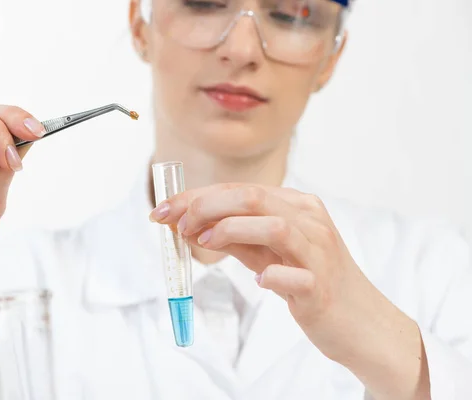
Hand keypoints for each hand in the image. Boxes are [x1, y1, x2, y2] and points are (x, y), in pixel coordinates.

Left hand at [149, 183, 428, 399]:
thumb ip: (235, 237)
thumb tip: (189, 226)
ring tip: (203, 243)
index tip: (163, 209)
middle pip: (253, 198)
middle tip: (174, 223)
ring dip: (230, 230)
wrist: (360, 322)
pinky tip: (258, 280)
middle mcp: (311, 222)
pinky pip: (294, 277)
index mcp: (297, 206)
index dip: (197, 196)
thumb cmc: (310, 282)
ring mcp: (319, 254)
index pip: (240, 190)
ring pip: (275, 226)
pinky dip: (271, 275)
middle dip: (204, 206)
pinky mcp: (322, 288)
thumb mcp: (269, 252)